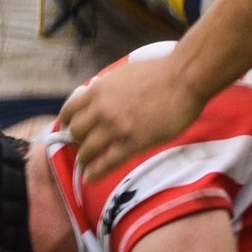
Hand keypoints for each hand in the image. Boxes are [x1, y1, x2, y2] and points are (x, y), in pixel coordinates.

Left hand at [61, 58, 208, 184]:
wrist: (183, 80)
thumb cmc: (160, 73)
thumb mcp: (124, 73)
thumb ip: (108, 86)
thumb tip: (99, 90)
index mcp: (99, 90)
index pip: (70, 110)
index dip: (68, 122)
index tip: (70, 128)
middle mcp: (102, 110)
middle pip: (75, 132)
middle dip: (76, 140)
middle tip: (82, 145)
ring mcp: (116, 128)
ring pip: (87, 149)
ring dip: (84, 158)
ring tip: (85, 164)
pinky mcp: (132, 144)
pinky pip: (107, 162)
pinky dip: (95, 172)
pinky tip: (89, 178)